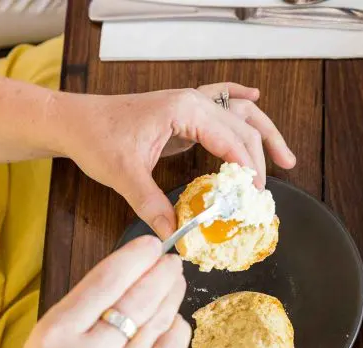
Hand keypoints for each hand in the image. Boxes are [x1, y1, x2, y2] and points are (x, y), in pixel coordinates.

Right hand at [0, 237, 188, 347]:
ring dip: (172, 295)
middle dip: (162, 271)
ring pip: (159, 322)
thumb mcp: (47, 337)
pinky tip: (173, 318)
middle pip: (139, 298)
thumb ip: (86, 304)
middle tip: (172, 260)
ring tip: (175, 281)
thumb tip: (134, 267)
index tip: (150, 243)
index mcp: (56, 334)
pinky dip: (176, 328)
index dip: (135, 255)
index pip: (106, 280)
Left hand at [52, 83, 295, 238]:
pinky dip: (241, 100)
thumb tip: (174, 234)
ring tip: (286, 159)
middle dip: (259, 160)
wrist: (76, 120)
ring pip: (240, 113)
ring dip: (264, 134)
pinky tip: (256, 97)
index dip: (247, 170)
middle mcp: (194, 102)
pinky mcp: (185, 111)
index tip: (253, 197)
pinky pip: (222, 99)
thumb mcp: (124, 176)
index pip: (232, 139)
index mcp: (185, 111)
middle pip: (243, 128)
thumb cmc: (97, 138)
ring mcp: (191, 102)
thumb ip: (152, 205)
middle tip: (263, 195)